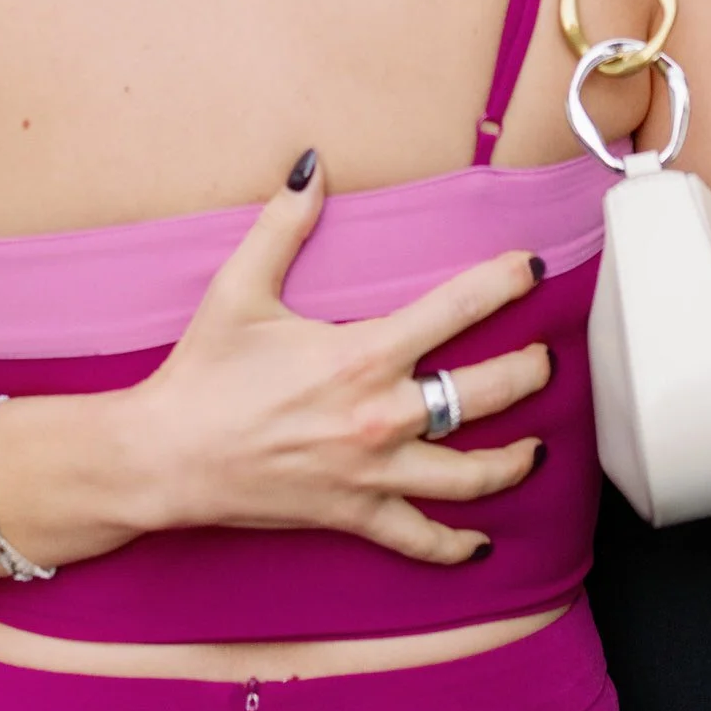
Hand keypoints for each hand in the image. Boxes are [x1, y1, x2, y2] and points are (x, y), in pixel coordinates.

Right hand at [127, 152, 551, 564]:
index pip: (457, 308)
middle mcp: (380, 415)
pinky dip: (456, 546)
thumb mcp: (240, 287)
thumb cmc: (202, 372)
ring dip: (514, 459)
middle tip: (546, 358)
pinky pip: (420, 539)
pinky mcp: (353, 515)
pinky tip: (481, 544)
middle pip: (485, 393)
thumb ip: (284, 223)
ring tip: (538, 445)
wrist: (164, 456)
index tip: (533, 268)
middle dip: (528, 372)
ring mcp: (372, 472)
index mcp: (362, 353)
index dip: (504, 282)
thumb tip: (312, 164)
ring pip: (471, 474)